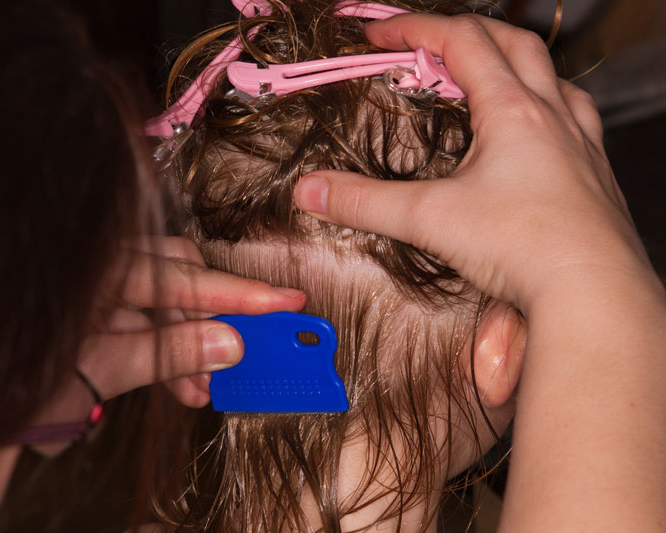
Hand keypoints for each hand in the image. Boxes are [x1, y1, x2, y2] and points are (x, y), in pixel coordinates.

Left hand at [78, 236, 306, 406]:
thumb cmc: (9, 377)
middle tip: (240, 360)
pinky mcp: (91, 301)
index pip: (179, 276)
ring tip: (199, 391)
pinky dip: (160, 347)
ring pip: (159, 301)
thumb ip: (164, 353)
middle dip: (210, 322)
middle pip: (176, 277)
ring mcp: (92, 280)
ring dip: (186, 344)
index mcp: (94, 265)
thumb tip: (229, 344)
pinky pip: (138, 315)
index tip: (284, 302)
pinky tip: (176, 384)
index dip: (237, 294)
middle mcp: (97, 262)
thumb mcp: (94, 371)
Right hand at [291, 13, 665, 531]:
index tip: (378, 34)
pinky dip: (550, 110)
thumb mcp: (430, 220)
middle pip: (513, 44)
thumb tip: (310, 191)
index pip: (461, 41)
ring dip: (517, 66)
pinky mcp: (595, 179)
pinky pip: (577, 121)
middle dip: (465, 34)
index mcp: (512, 112)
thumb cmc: (523, 247)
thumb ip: (365, 202)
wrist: (593, 293)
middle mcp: (554, 117)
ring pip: (555, 79)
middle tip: (429, 47)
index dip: (414, 28)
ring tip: (489, 79)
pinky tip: (537, 136)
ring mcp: (581, 146)